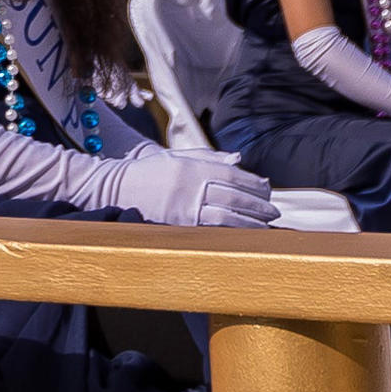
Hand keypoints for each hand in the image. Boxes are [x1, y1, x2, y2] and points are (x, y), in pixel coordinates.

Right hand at [117, 148, 277, 228]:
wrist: (116, 189)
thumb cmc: (148, 173)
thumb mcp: (177, 157)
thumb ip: (210, 158)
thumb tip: (239, 160)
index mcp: (192, 167)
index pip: (232, 175)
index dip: (253, 183)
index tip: (267, 189)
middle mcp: (191, 186)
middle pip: (234, 195)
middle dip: (257, 204)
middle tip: (274, 210)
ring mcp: (184, 207)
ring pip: (226, 215)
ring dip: (250, 221)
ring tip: (265, 224)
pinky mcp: (177, 226)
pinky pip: (211, 230)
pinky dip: (230, 232)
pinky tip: (243, 234)